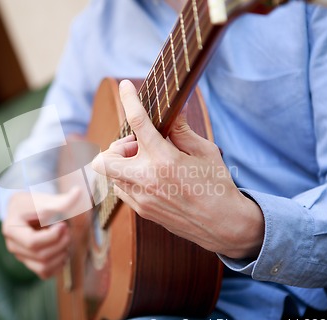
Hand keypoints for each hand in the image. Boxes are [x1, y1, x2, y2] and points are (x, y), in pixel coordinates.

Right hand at [1, 188, 79, 278]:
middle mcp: (13, 245)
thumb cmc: (34, 203)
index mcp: (11, 229)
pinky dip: (58, 265)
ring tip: (66, 239)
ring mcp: (21, 256)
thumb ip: (62, 200)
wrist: (28, 210)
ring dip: (61, 255)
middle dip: (60, 243)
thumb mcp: (46, 200)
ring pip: (44, 267)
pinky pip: (45, 273)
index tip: (63, 224)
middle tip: (67, 230)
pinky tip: (63, 250)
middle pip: (40, 255)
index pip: (33, 242)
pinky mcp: (30, 262)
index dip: (53, 236)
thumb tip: (79, 191)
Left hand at [92, 80, 263, 258]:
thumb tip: (173, 111)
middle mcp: (146, 179)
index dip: (129, 99)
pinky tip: (150, 180)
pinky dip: (129, 180)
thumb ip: (182, 131)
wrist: (223, 225)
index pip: (138, 122)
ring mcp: (141, 198)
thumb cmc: (217, 185)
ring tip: (149, 165)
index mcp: (164, 159)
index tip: (125, 86)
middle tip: (137, 147)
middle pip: (103, 159)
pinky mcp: (142, 211)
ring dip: (124, 164)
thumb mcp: (205, 152)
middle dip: (115, 148)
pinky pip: (121, 190)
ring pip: (111, 176)